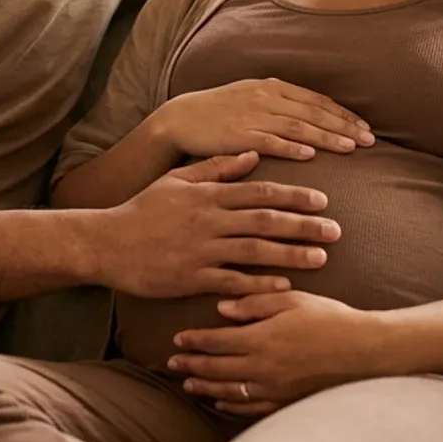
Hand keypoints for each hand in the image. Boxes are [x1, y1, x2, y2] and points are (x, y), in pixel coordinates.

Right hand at [99, 153, 338, 298]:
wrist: (106, 243)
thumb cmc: (143, 210)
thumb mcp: (177, 181)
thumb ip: (216, 168)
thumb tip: (253, 154)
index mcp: (207, 195)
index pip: (259, 192)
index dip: (293, 195)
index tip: (322, 200)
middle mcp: (208, 221)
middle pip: (265, 221)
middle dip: (303, 225)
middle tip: (336, 230)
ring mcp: (201, 250)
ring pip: (255, 251)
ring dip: (291, 255)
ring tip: (321, 258)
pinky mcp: (192, 278)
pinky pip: (232, 281)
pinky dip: (259, 284)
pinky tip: (284, 287)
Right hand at [146, 78, 374, 161]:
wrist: (181, 119)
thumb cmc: (218, 112)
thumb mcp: (252, 96)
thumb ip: (281, 103)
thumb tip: (312, 114)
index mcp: (271, 87)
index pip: (316, 100)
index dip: (343, 114)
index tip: (365, 128)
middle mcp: (265, 98)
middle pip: (314, 112)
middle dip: (344, 126)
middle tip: (370, 141)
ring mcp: (252, 115)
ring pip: (298, 126)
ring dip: (327, 137)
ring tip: (351, 148)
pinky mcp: (239, 134)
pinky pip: (270, 141)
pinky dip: (291, 147)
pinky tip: (310, 155)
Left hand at [167, 291, 384, 416]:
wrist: (364, 350)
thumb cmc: (330, 318)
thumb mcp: (292, 300)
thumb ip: (254, 304)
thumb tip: (222, 309)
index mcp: (262, 338)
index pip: (216, 341)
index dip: (194, 340)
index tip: (177, 338)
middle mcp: (263, 367)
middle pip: (216, 368)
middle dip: (191, 364)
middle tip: (172, 362)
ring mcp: (274, 388)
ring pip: (229, 391)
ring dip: (205, 386)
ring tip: (189, 383)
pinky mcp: (287, 401)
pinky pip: (251, 407)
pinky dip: (232, 405)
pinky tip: (221, 400)